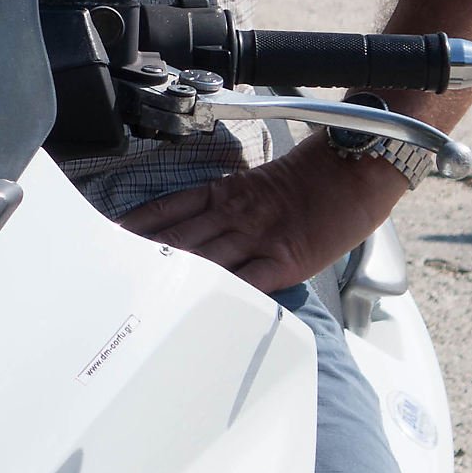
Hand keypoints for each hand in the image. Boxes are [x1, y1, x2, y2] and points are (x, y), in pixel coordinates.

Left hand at [117, 141, 400, 292]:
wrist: (360, 167)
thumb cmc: (320, 174)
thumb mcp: (265, 183)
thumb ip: (234, 203)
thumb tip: (206, 227)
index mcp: (228, 191)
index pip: (170, 207)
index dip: (139, 225)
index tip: (111, 240)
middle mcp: (235, 213)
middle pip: (178, 238)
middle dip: (145, 258)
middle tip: (113, 275)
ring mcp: (258, 237)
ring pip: (204, 259)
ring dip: (172, 277)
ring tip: (141, 295)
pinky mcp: (284, 260)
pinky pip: (247, 281)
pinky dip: (222, 294)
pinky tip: (199, 305)